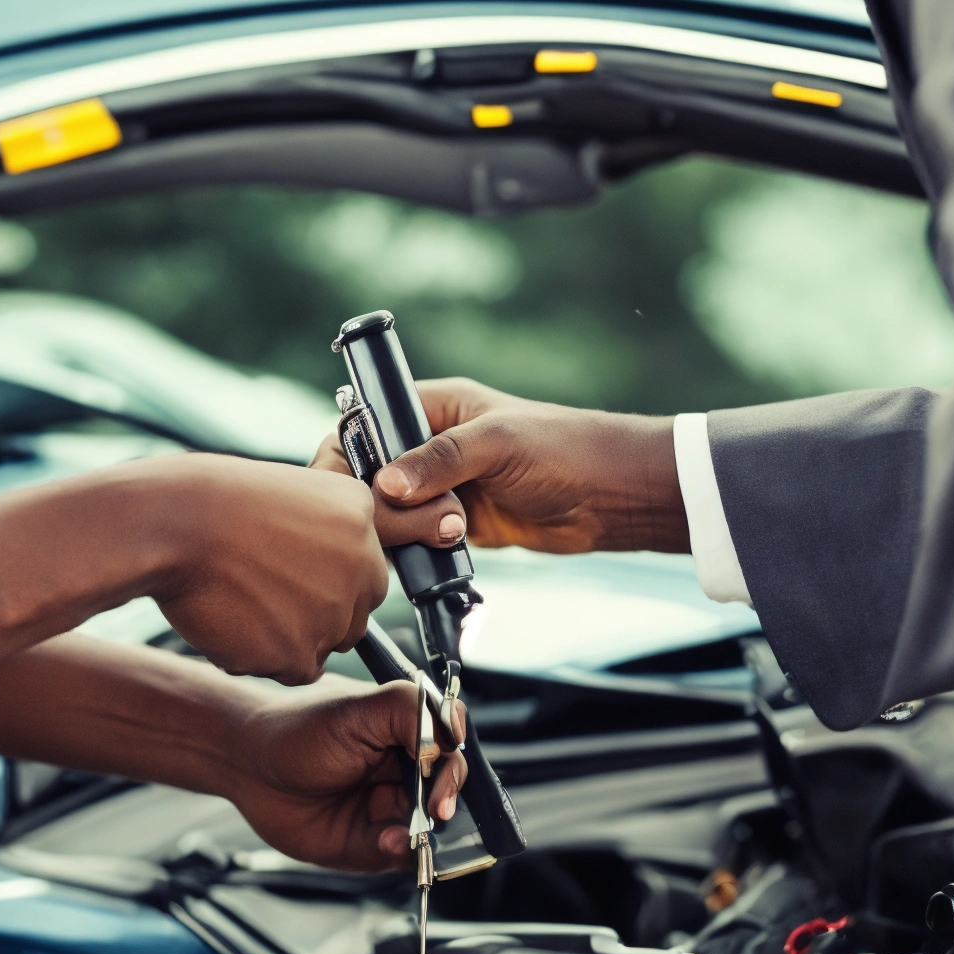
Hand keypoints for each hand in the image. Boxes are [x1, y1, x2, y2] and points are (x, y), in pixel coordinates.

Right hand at [152, 456, 388, 685]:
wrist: (177, 525)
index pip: (365, 572)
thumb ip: (325, 531)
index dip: (329, 581)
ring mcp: (336, 613)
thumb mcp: (291, 492)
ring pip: (323, 646)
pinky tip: (235, 623)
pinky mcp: (303, 654)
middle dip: (318, 614)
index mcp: (360, 515)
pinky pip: (295, 671)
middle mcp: (362, 565)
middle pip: (353, 615)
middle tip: (265, 594)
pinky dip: (266, 657)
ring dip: (290, 637)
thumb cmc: (215, 503)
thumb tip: (329, 569)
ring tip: (242, 603)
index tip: (291, 575)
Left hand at [227, 679, 468, 871]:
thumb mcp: (359, 708)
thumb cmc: (296, 728)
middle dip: (447, 802)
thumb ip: (410, 709)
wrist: (247, 764)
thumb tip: (452, 737)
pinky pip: (402, 855)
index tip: (442, 778)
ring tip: (402, 829)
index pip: (452, 747)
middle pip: (449, 791)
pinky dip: (400, 852)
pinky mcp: (370, 842)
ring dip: (425, 832)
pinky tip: (385, 840)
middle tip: (434, 809)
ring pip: (431, 828)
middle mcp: (402, 770)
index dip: (453, 765)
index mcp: (406, 731)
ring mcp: (388, 808)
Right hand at [318, 379, 687, 554]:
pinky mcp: (456, 523)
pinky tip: (442, 547)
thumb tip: (385, 484)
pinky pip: (419, 536)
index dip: (347, 452)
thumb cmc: (565, 447)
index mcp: (436, 406)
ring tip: (445, 528)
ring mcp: (443, 486)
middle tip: (399, 512)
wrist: (613, 496)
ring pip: (393, 510)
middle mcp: (432, 444)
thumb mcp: (497, 443)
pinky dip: (422, 547)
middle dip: (379, 497)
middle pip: (372, 472)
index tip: (340, 485)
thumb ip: (438, 460)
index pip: (369, 423)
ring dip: (407, 525)